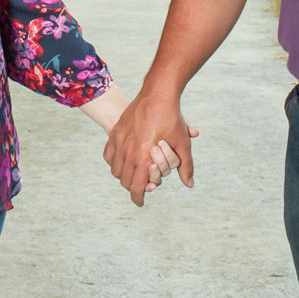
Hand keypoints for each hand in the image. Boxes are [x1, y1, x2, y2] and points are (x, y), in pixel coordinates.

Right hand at [104, 87, 197, 205]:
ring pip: (116, 170)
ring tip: (132, 175)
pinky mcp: (115, 133)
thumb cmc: (172, 120)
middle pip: (125, 181)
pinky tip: (123, 161)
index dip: (139, 198)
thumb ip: (186, 167)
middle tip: (140, 187)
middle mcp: (129, 154)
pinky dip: (114, 162)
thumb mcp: (183, 144)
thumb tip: (189, 184)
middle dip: (133, 188)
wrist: (157, 95)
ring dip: (123, 176)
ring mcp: (120, 143)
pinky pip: (109, 155)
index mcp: (145, 159)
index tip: (140, 202)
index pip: (136, 188)